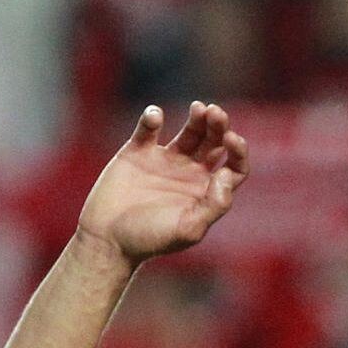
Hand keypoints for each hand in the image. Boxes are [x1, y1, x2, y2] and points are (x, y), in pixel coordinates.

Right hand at [75, 102, 248, 264]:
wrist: (108, 240)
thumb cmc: (150, 240)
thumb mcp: (189, 228)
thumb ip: (214, 205)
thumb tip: (227, 174)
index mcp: (208, 191)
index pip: (234, 167)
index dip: (239, 152)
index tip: (233, 139)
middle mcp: (191, 173)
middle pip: (214, 143)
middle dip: (219, 127)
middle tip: (216, 113)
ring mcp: (165, 161)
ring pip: (189, 133)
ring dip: (197, 119)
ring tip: (201, 108)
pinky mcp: (137, 153)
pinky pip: (148, 130)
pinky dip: (152, 119)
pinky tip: (156, 116)